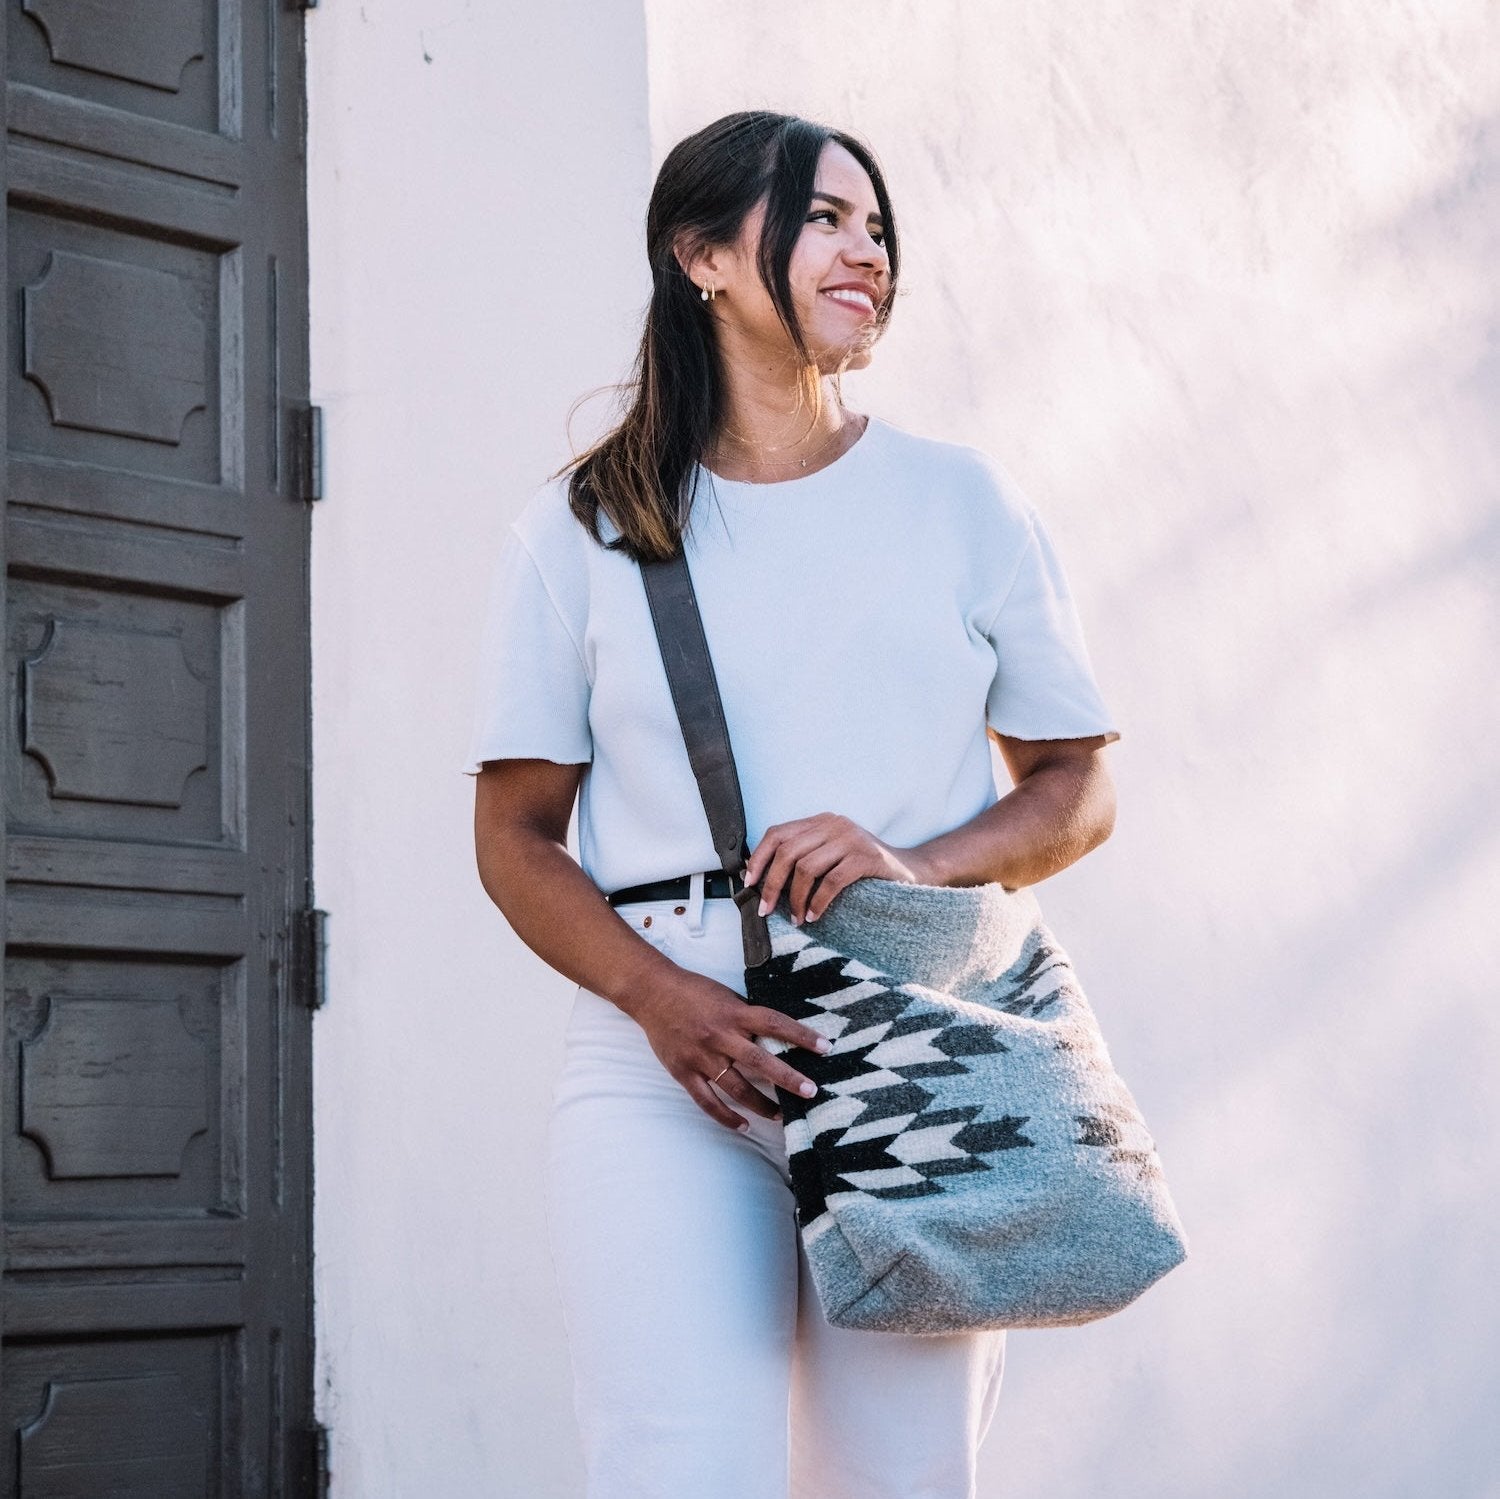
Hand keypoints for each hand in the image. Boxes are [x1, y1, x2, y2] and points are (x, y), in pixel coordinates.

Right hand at [628, 964, 834, 1132]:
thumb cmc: (693, 991)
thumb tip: (776, 1034)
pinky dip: (726, 1116)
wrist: (652, 993)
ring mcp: (701, 1057)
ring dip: (761, 1104)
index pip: (775, 1024)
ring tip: (782, 1116)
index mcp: (734, 1013)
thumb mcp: (726, 996)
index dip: (801, 1035)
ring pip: (736, 1087)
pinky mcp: (684, 1072)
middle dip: (788, 1078)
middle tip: (811, 1092)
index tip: (826, 1047)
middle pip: (760, 1062)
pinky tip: (744, 1125)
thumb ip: (747, 1016)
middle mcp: (720, 1036)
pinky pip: (707, 1101)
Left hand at [743, 812, 935, 924]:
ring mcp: (852, 839)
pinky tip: (815, 916)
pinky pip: (831, 882)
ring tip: (796, 918)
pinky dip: (818, 902)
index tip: (750, 883)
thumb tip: (761, 878)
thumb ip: (803, 857)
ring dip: (795, 898)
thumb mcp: (831, 856)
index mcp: (821, 822)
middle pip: (788, 852)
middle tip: (767, 910)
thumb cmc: (864, 870)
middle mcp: (834, 825)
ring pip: (806, 868)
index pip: (777, 833)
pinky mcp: (867, 858)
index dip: (759, 858)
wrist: (911, 871)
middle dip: (773, 885)